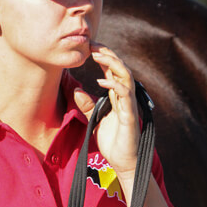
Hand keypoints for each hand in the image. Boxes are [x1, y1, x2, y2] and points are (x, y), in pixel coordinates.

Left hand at [72, 42, 139, 181]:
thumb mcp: (95, 120)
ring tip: (97, 55)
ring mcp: (129, 104)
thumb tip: (76, 91)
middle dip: (108, 54)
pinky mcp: (130, 115)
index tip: (90, 46)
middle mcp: (125, 97)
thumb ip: (87, 106)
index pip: (113, 71)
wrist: (123, 162)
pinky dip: (114, 85)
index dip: (103, 57)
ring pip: (126, 76)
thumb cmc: (112, 141)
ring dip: (112, 63)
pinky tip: (101, 80)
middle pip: (121, 68)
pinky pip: (124, 95)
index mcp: (117, 96)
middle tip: (92, 44)